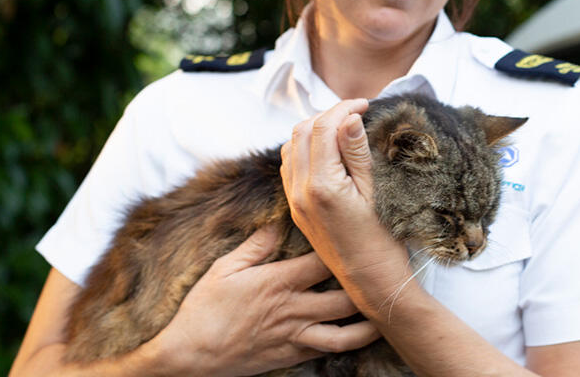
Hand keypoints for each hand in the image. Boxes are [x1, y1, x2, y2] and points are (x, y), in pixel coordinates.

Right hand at [149, 224, 379, 376]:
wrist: (191, 357)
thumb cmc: (203, 310)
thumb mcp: (223, 268)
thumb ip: (254, 246)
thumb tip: (275, 222)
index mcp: (278, 281)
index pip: (325, 261)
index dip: (348, 248)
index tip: (365, 235)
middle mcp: (293, 309)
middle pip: (344, 297)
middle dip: (368, 286)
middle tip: (389, 273)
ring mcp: (295, 336)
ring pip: (345, 333)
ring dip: (369, 324)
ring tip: (387, 311)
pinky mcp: (292, 355)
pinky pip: (328, 351)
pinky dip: (348, 344)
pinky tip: (361, 335)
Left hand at [279, 99, 412, 314]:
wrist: (370, 282)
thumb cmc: (381, 241)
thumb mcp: (376, 192)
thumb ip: (357, 152)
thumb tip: (349, 117)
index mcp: (322, 184)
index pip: (322, 128)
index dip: (343, 108)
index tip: (366, 104)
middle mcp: (300, 191)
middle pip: (302, 132)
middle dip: (327, 115)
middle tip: (355, 113)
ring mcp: (295, 201)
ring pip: (291, 147)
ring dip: (313, 130)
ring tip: (342, 129)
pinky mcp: (296, 209)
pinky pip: (290, 167)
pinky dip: (304, 149)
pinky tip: (327, 151)